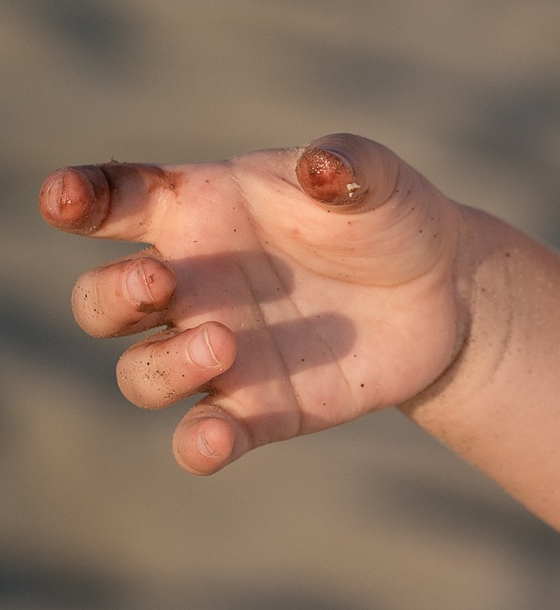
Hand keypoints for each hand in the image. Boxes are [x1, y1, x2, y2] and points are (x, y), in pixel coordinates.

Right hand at [39, 139, 474, 472]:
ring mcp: (218, 351)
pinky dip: (200, 445)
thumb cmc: (385, 215)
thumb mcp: (376, 178)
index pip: (116, 200)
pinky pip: (203, 438)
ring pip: (142, 374)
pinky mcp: (259, 409)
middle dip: (111, 296)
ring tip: (224, 343)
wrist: (445, 290)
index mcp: (199, 209)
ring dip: (166, 366)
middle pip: (102, 301)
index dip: (79, 197)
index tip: (64, 198)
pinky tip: (216, 439)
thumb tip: (321, 168)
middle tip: (159, 283)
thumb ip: (348, 164)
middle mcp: (192, 284)